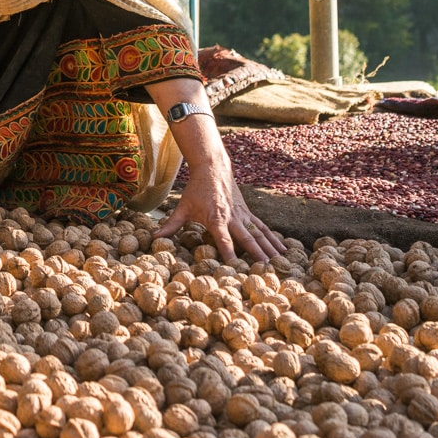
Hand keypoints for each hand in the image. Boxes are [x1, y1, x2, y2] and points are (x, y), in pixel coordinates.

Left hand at [154, 167, 286, 263]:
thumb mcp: (182, 207)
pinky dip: (273, 238)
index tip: (234, 266)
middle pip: (246, 238)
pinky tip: (283, 249)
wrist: (213, 168)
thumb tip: (154, 236)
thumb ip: (170, 224)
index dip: (228, 252)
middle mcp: (232, 217)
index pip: (223, 239)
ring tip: (279, 262)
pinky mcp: (248, 212)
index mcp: (216, 218)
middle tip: (264, 269)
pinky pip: (263, 227)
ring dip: (269, 248)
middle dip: (256, 254)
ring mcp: (242, 215)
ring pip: (259, 233)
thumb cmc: (196, 190)